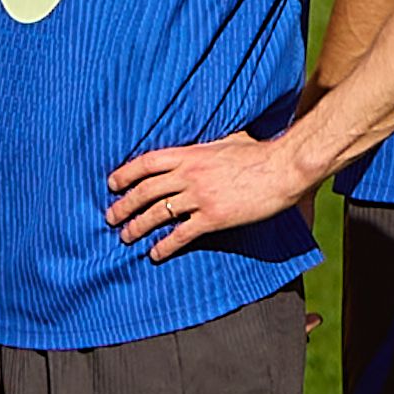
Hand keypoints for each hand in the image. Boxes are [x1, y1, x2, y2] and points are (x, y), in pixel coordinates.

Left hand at [104, 131, 318, 261]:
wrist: (282, 169)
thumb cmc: (259, 153)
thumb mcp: (227, 139)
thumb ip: (207, 145)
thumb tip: (200, 144)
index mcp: (190, 154)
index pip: (147, 163)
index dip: (125, 174)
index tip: (112, 184)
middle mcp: (189, 175)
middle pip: (145, 191)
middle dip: (124, 206)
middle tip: (111, 218)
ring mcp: (200, 198)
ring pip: (158, 214)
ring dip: (138, 227)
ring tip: (126, 237)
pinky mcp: (213, 218)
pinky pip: (181, 235)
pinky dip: (164, 246)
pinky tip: (154, 254)